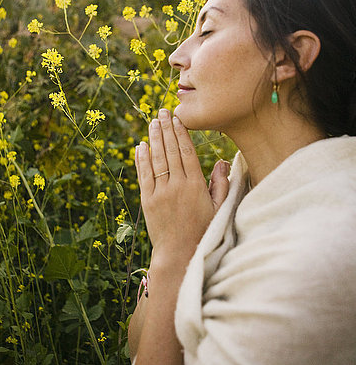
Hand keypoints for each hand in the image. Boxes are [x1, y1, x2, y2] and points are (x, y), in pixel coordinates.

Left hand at [134, 109, 229, 273]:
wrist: (179, 254)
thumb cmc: (203, 231)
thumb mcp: (219, 208)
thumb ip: (221, 184)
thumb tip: (222, 161)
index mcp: (195, 186)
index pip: (187, 152)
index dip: (182, 132)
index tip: (178, 118)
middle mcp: (176, 186)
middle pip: (170, 151)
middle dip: (166, 129)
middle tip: (163, 111)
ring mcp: (160, 193)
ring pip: (156, 160)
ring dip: (154, 139)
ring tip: (152, 122)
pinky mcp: (147, 201)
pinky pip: (144, 175)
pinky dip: (142, 159)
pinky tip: (141, 146)